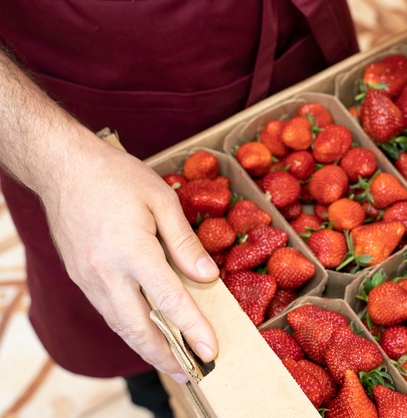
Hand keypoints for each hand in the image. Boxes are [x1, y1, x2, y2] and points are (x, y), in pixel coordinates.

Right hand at [41, 140, 219, 382]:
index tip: (211, 350)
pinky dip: (129, 329)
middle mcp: (106, 272)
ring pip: (120, 324)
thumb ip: (185, 242)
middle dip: (165, 355)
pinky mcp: (79, 276)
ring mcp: (88, 278)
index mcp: (132, 251)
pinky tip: (146, 333)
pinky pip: (108, 311)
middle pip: (138, 327)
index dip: (193, 328)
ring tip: (172, 363)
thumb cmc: (117, 177)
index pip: (170, 300)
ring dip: (146, 348)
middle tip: (191, 372)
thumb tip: (208, 276)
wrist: (62, 167)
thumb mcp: (161, 200)